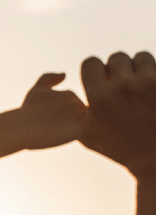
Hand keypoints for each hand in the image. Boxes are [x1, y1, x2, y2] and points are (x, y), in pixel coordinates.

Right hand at [19, 72, 86, 148]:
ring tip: (53, 131)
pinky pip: (82, 134)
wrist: (22, 127)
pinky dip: (74, 135)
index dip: (59, 118)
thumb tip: (64, 74)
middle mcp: (77, 101)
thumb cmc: (27, 111)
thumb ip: (49, 79)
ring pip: (79, 126)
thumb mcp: (36, 90)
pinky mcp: (81, 129)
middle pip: (77, 118)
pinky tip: (60, 136)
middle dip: (66, 124)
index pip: (72, 110)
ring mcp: (79, 115)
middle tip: (50, 127)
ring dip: (70, 130)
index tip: (47, 121)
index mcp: (70, 93)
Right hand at [79, 52, 155, 179]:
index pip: (91, 63)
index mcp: (99, 98)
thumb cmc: (119, 148)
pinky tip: (151, 89)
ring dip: (139, 68)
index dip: (95, 69)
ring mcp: (147, 82)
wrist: (153, 157)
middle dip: (119, 69)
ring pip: (141, 57)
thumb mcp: (89, 136)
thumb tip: (68, 98)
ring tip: (139, 84)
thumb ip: (76, 114)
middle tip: (123, 84)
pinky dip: (154, 74)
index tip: (101, 78)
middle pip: (117, 57)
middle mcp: (122, 86)